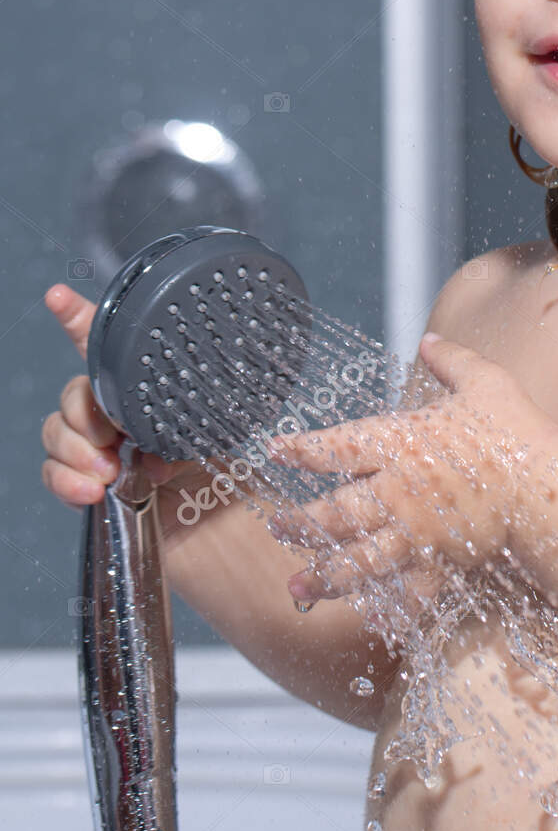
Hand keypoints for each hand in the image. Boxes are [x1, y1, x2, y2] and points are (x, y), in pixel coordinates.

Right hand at [41, 284, 206, 512]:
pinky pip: (56, 474)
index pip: (109, 351)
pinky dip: (68, 481)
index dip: (81, 321)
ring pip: (58, 432)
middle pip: (74, 394)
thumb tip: (147, 456)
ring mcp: (102, 452)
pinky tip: (92, 490)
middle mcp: (120, 418)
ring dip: (76, 450)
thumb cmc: (229, 482)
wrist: (226, 532)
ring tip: (108, 471)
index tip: (60, 298)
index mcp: (149, 395)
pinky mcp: (89, 487)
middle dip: (84, 412)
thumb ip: (182, 436)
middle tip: (112, 439)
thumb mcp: (215, 442)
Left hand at [271, 333, 557, 604]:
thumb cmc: (515, 429)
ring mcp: (417, 532)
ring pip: (359, 559)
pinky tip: (370, 619)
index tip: (274, 452)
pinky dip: (389, 608)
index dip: (302, 449)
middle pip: (336, 512)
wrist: (547, 485)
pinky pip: (408, 591)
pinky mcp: (442, 561)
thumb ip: (452, 360)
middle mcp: (398, 490)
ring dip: (325, 575)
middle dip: (301, 524)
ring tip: (297, 587)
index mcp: (400, 442)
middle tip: (277, 530)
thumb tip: (430, 339)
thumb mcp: (484, 382)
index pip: (336, 446)